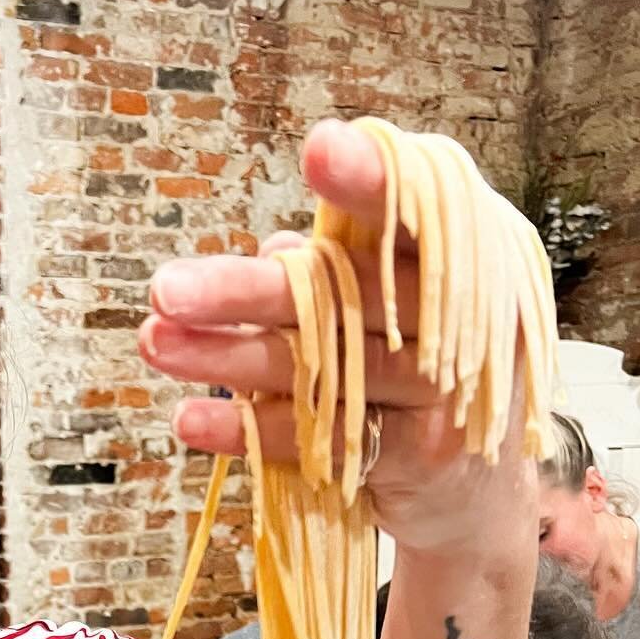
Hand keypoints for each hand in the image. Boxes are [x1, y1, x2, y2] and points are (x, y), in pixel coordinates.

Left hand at [137, 118, 536, 561]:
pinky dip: (250, 430)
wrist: (483, 489)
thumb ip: (340, 271)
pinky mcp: (417, 458)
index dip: (370, 181)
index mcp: (460, 257)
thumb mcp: (400, 303)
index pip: (414, 210)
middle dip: (247, 293)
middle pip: (347, 294)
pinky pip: (320, 439)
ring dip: (229, 359)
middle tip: (166, 288)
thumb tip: (274, 251)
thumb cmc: (426, 369)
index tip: (321, 149)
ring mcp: (444, 393)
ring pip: (324, 368)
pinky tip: (192, 419)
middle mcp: (461, 319)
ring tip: (156, 343)